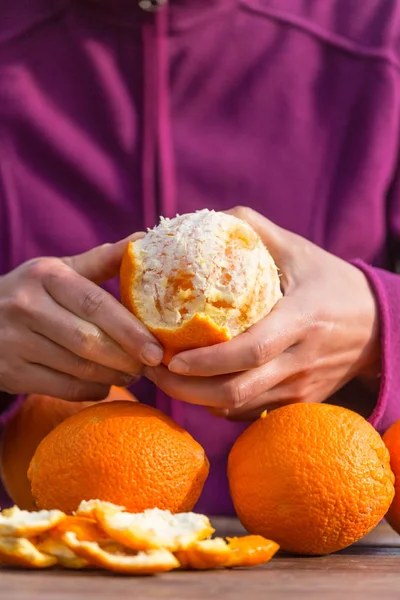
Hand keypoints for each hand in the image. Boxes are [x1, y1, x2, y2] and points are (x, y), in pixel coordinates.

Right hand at [0, 236, 163, 399]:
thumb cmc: (32, 293)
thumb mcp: (59, 271)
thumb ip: (101, 260)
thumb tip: (142, 239)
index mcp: (45, 277)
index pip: (95, 304)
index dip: (130, 330)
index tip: (157, 349)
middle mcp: (26, 307)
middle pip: (88, 340)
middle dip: (127, 357)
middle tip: (151, 364)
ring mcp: (15, 343)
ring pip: (78, 368)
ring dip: (114, 376)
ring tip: (134, 373)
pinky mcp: (11, 373)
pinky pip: (63, 388)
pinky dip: (92, 389)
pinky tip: (105, 384)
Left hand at [144, 206, 379, 419]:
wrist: (378, 327)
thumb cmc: (333, 283)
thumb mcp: (300, 251)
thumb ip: (255, 230)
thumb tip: (207, 219)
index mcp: (301, 320)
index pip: (250, 351)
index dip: (208, 361)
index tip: (171, 359)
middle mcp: (300, 361)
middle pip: (237, 391)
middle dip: (187, 390)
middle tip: (153, 372)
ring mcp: (300, 388)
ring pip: (239, 408)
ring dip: (197, 400)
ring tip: (165, 378)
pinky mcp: (300, 402)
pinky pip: (251, 413)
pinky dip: (219, 406)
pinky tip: (199, 387)